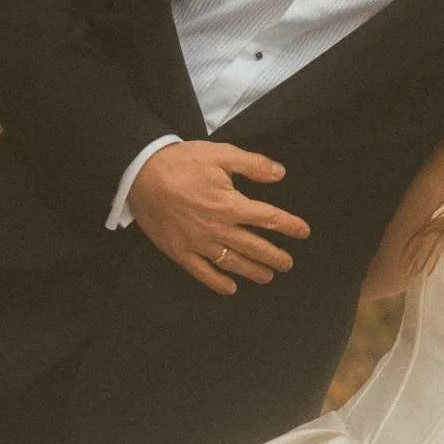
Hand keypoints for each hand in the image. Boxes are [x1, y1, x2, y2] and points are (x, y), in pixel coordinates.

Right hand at [126, 141, 310, 295]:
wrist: (140, 173)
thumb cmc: (181, 162)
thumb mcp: (220, 154)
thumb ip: (252, 165)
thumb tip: (280, 173)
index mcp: (231, 205)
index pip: (269, 219)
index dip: (289, 226)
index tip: (303, 232)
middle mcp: (218, 229)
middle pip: (254, 247)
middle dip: (274, 257)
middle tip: (287, 264)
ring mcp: (198, 243)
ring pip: (232, 263)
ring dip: (252, 271)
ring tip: (266, 277)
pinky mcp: (179, 251)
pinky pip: (202, 272)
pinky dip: (218, 282)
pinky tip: (230, 288)